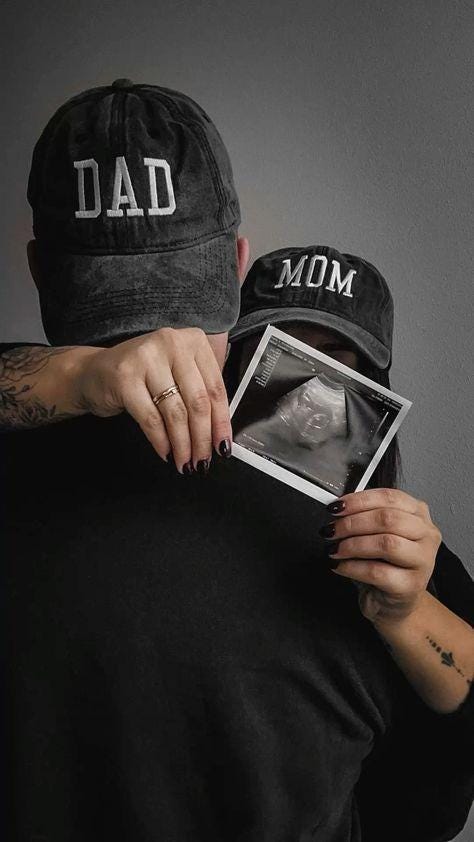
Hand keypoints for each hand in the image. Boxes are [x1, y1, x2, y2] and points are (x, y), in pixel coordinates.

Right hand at [73, 328, 231, 472]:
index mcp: (192, 340)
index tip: (223, 445)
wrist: (93, 372)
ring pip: (176, 413)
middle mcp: (171, 343)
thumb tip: (219, 432)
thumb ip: (199, 393)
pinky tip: (166, 452)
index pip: (216, 388)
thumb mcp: (176, 374)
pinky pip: (151, 419)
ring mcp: (147, 358)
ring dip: (183, 445)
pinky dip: (161, 441)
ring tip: (184, 461)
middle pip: (198, 402)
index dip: (222, 423)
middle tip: (203, 459)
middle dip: (202, 438)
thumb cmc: (141, 375)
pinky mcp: (125, 378)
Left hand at [321, 488, 441, 624]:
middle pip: (388, 519)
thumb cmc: (383, 564)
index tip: (335, 507)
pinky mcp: (411, 585)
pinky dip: (352, 567)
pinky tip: (339, 566)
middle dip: (352, 523)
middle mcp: (427, 534)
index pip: (390, 497)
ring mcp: (423, 561)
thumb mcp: (376, 533)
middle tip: (331, 530)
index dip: (359, 501)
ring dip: (352, 545)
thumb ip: (364, 516)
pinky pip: (377, 572)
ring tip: (334, 549)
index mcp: (419, 513)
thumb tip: (338, 507)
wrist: (392, 603)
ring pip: (386, 544)